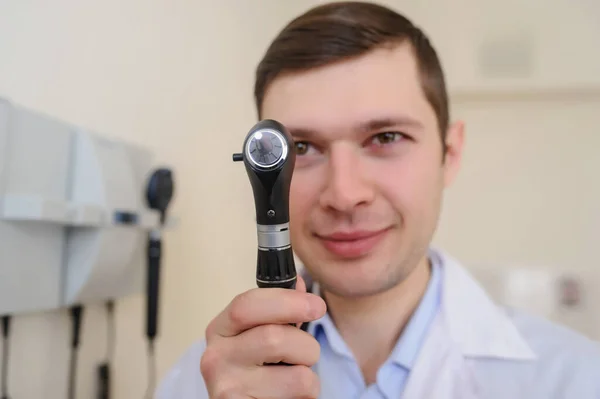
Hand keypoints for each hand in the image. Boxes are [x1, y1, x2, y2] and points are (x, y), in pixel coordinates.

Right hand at [200, 275, 326, 397]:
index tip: (317, 305)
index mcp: (220, 329)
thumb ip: (280, 310)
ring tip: (292, 380)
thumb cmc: (259, 371)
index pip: (247, 304)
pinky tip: (287, 396)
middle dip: (305, 344)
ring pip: (298, 374)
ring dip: (309, 374)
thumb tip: (299, 285)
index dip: (287, 301)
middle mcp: (216, 358)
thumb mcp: (262, 334)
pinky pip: (301, 395)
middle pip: (275, 338)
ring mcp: (228, 388)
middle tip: (307, 354)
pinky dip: (306, 395)